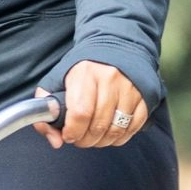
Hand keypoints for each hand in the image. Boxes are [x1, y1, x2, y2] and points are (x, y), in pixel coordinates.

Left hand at [33, 60, 147, 149]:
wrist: (116, 47)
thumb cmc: (83, 70)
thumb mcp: (57, 80)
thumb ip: (47, 110)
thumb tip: (55, 141)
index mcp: (86, 73)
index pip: (80, 113)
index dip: (73, 132)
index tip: (68, 135)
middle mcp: (110, 80)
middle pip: (98, 125)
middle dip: (85, 140)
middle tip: (79, 138)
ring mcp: (129, 89)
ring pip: (115, 130)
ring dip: (102, 142)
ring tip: (93, 137)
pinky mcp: (144, 97)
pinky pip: (132, 128)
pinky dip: (119, 138)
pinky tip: (109, 133)